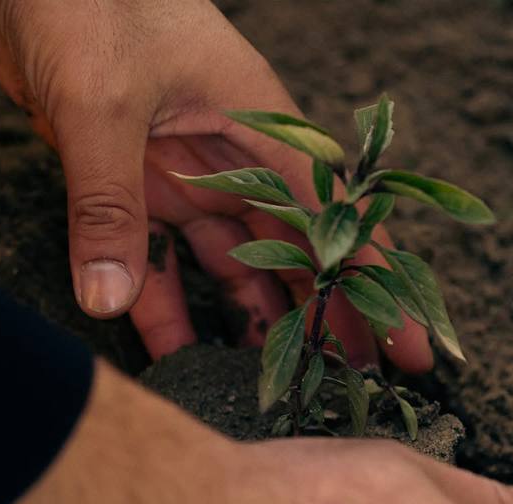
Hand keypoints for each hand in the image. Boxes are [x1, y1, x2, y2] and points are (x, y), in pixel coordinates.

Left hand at [0, 0, 431, 368]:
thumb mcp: (102, 102)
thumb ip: (109, 203)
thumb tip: (110, 301)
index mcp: (256, 121)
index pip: (332, 219)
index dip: (372, 288)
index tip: (411, 348)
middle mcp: (227, 153)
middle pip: (290, 251)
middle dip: (321, 318)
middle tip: (350, 389)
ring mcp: (178, 168)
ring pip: (227, 261)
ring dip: (247, 322)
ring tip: (270, 391)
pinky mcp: (126, 181)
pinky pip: (154, 255)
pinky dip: (161, 302)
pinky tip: (174, 356)